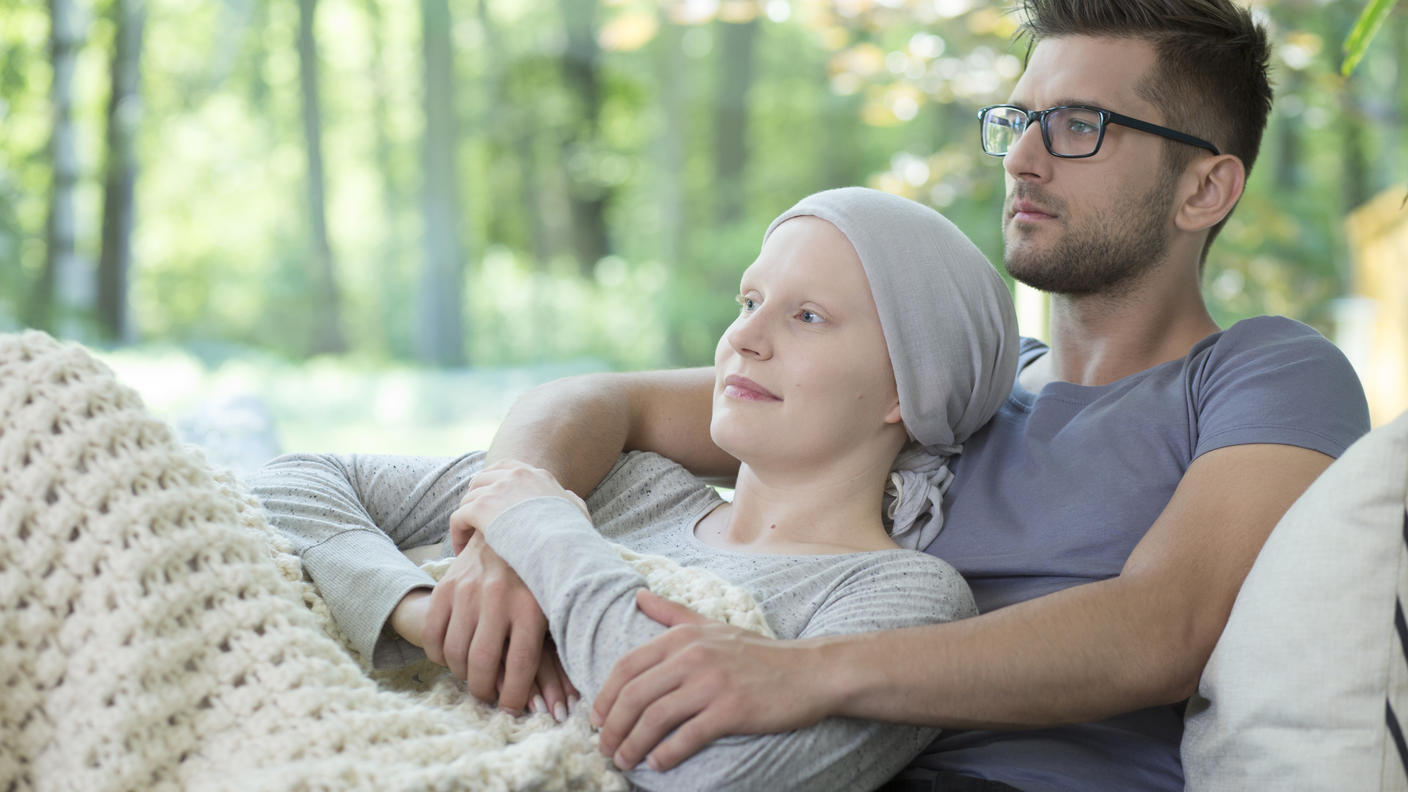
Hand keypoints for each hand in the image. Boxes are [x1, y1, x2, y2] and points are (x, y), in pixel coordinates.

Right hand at [418, 531, 558, 714]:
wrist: (513, 524)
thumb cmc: (539, 575)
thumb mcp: (555, 602)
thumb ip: (556, 644)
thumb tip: (562, 701)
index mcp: (532, 606)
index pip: (521, 666)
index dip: (514, 697)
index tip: (510, 708)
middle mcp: (499, 598)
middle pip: (483, 665)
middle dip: (484, 691)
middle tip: (488, 696)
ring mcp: (469, 590)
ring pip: (455, 653)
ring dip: (461, 675)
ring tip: (472, 677)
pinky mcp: (447, 585)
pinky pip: (433, 634)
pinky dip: (438, 655)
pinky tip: (450, 657)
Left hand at [449, 460, 588, 552]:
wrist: (560, 543)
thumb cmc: (571, 533)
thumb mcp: (577, 510)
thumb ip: (570, 500)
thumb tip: (567, 498)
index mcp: (534, 474)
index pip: (505, 467)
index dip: (493, 482)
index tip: (491, 499)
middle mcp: (513, 475)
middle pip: (482, 479)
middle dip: (476, 498)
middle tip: (475, 519)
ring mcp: (495, 490)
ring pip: (468, 499)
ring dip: (466, 517)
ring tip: (467, 537)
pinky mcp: (480, 508)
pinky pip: (458, 517)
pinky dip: (457, 533)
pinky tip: (460, 548)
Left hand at [591, 590, 828, 771]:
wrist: (810, 671)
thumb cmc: (758, 653)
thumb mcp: (712, 624)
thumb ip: (671, 612)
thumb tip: (638, 595)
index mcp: (683, 636)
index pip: (627, 666)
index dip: (605, 696)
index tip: (597, 719)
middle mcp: (693, 656)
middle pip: (634, 695)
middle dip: (612, 726)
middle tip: (605, 748)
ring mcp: (712, 683)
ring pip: (654, 718)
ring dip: (633, 745)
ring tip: (625, 760)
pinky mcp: (731, 711)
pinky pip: (687, 736)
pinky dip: (665, 754)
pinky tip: (658, 764)